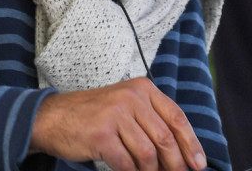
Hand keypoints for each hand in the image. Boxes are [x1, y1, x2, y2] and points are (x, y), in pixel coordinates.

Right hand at [29, 77, 206, 170]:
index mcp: (142, 88)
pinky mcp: (101, 134)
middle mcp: (131, 97)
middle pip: (165, 138)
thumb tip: (181, 154)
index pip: (176, 117)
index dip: (191, 143)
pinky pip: (126, 163)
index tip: (199, 164)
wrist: (52, 117)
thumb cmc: (93, 116)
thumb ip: (151, 121)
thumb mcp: (125, 107)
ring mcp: (115, 115)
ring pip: (148, 154)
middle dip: (175, 164)